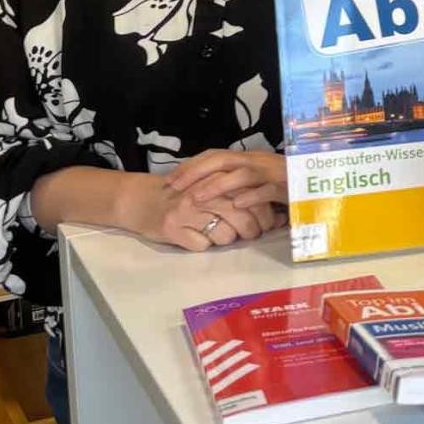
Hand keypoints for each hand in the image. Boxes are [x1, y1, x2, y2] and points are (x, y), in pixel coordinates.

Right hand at [121, 173, 281, 251]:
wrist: (142, 199)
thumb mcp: (216, 187)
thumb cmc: (187, 194)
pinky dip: (205, 244)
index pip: (252, 197)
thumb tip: (281, 215)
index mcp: (216, 177)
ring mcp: (186, 210)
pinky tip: (198, 235)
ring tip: (221, 232)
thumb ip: (245, 195)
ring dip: (229, 239)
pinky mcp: (172, 228)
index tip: (272, 222)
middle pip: (243, 217)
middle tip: (253, 233)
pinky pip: (203, 246)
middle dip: (253, 231)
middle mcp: (202, 192)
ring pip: (225, 236)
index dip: (267, 214)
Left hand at [165, 149, 288, 212]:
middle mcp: (259, 161)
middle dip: (196, 172)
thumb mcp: (259, 181)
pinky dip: (251, 197)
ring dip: (216, 185)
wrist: (323, 183)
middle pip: (223, 159)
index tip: (171, 179)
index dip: (192, 165)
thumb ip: (238, 182)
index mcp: (250, 158)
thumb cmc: (288, 186)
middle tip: (175, 188)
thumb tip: (207, 188)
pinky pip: (267, 190)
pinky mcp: (288, 187)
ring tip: (196, 199)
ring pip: (241, 174)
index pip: (215, 155)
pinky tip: (236, 205)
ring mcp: (273, 173)